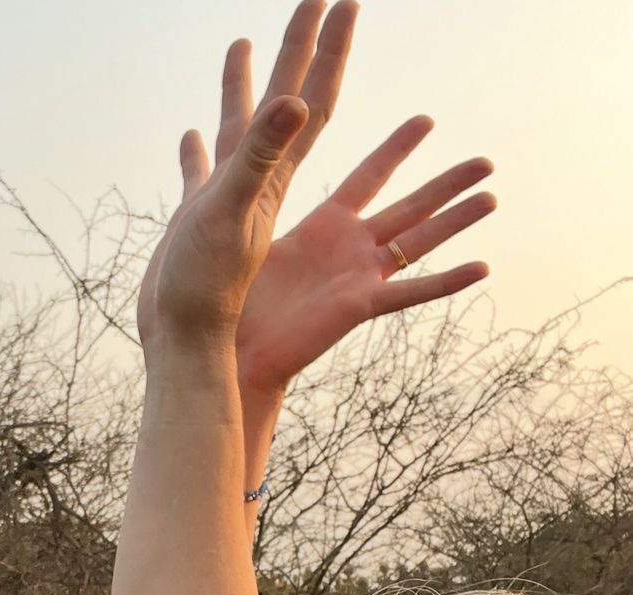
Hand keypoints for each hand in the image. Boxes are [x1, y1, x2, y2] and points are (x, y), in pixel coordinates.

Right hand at [136, 1, 357, 355]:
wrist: (181, 342)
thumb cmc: (205, 288)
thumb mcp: (236, 214)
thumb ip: (264, 158)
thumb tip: (297, 101)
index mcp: (274, 175)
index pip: (313, 101)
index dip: (327, 50)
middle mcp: (259, 182)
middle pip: (288, 103)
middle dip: (301, 50)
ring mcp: (230, 200)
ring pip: (240, 131)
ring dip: (242, 88)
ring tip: (241, 45)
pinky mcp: (201, 221)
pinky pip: (201, 174)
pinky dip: (197, 152)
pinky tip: (192, 136)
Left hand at [235, 119, 494, 396]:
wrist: (234, 347)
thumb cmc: (235, 297)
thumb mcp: (249, 234)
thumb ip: (256, 198)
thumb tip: (227, 155)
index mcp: (324, 226)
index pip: (368, 177)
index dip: (396, 149)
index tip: (426, 120)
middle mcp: (350, 249)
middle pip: (410, 207)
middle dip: (447, 184)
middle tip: (487, 162)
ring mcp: (359, 277)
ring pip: (420, 242)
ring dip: (456, 221)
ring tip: (492, 198)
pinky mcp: (360, 305)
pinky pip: (412, 291)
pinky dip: (447, 281)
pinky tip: (481, 267)